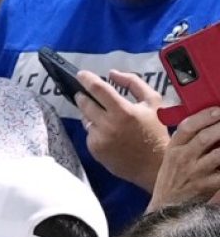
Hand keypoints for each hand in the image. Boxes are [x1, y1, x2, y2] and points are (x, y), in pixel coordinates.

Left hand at [76, 70, 169, 191]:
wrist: (154, 163)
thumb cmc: (156, 129)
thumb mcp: (152, 100)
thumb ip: (133, 83)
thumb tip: (112, 74)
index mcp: (123, 110)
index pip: (98, 89)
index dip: (87, 79)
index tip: (80, 74)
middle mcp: (107, 125)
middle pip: (85, 105)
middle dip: (82, 97)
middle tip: (83, 93)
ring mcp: (99, 139)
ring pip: (86, 120)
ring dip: (91, 115)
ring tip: (105, 116)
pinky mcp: (95, 150)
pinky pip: (89, 134)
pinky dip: (95, 130)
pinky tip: (108, 132)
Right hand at [149, 106, 219, 209]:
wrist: (165, 211)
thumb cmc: (172, 182)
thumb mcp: (171, 159)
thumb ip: (187, 141)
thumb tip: (212, 119)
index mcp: (174, 149)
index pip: (187, 127)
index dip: (205, 116)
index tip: (219, 110)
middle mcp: (182, 159)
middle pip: (205, 137)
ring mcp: (194, 173)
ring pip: (218, 154)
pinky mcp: (205, 186)